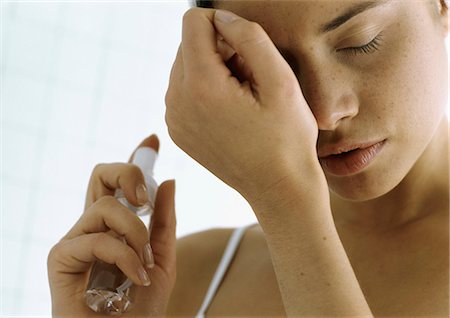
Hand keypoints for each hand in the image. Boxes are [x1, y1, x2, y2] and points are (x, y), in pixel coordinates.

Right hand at [47, 135, 175, 316]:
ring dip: (135, 234)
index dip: (135, 158)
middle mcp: (92, 226)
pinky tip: (136, 277)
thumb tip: (169, 181)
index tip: (153, 139)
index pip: (120, 183)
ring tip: (144, 264)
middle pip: (101, 175)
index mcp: (116, 226)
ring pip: (105, 207)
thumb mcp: (163, 259)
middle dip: (129, 174)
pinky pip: (97, 239)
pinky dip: (124, 257)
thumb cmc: (140, 306)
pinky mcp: (60, 259)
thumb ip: (164, 222)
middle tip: (146, 200)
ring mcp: (75, 240)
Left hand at [165, 8, 323, 205]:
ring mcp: (173, 119)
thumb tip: (222, 18)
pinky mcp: (177, 130)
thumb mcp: (281, 82)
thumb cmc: (286, 138)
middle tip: (249, 80)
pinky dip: (205, 90)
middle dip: (218, 50)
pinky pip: (184, 91)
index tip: (246, 51)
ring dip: (213, 71)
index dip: (223, 24)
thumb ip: (250, 37)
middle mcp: (177, 102)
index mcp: (201, 87)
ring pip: (185, 66)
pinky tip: (231, 111)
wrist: (277, 187)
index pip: (193, 22)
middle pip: (188, 44)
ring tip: (242, 98)